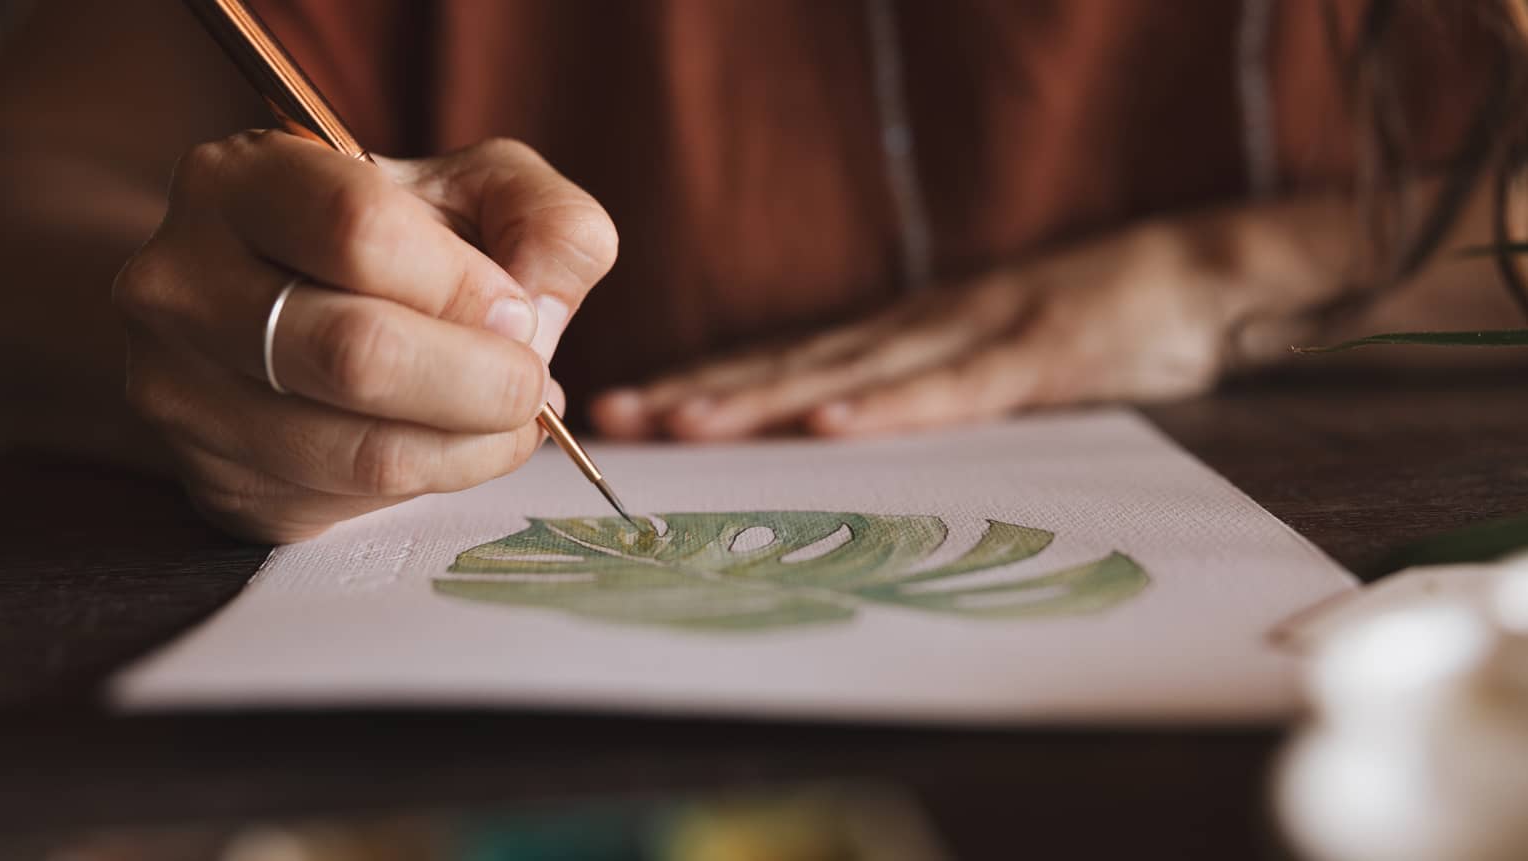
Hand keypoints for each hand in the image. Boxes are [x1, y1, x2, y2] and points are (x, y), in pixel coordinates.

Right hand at [114, 133, 616, 541]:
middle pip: (356, 353)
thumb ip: (547, 221)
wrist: (302, 313)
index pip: (359, 230)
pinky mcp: (216, 480)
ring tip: (509, 418)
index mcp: (241, 180)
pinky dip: (434, 481)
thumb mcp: (485, 192)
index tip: (517, 311)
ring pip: (361, 450)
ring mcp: (183, 391)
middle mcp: (182, 282)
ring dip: (472, 445)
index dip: (464, 285)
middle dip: (483, 381)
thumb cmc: (403, 244)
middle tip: (531, 385)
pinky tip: (452, 444)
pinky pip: (352, 502)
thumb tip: (538, 314)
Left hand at [590, 225, 1229, 439]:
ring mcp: (973, 335)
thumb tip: (833, 429)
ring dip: (764, 400)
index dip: (704, 386)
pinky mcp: (1036, 355)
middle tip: (616, 419)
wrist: (1194, 273)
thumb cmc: (1084, 322)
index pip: (783, 363)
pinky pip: (953, 389)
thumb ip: (913, 386)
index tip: (627, 410)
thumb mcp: (980, 356)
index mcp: (899, 335)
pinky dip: (890, 408)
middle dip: (701, 395)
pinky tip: (830, 425)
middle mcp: (915, 328)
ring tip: (685, 425)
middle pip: (792, 366)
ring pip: (851, 373)